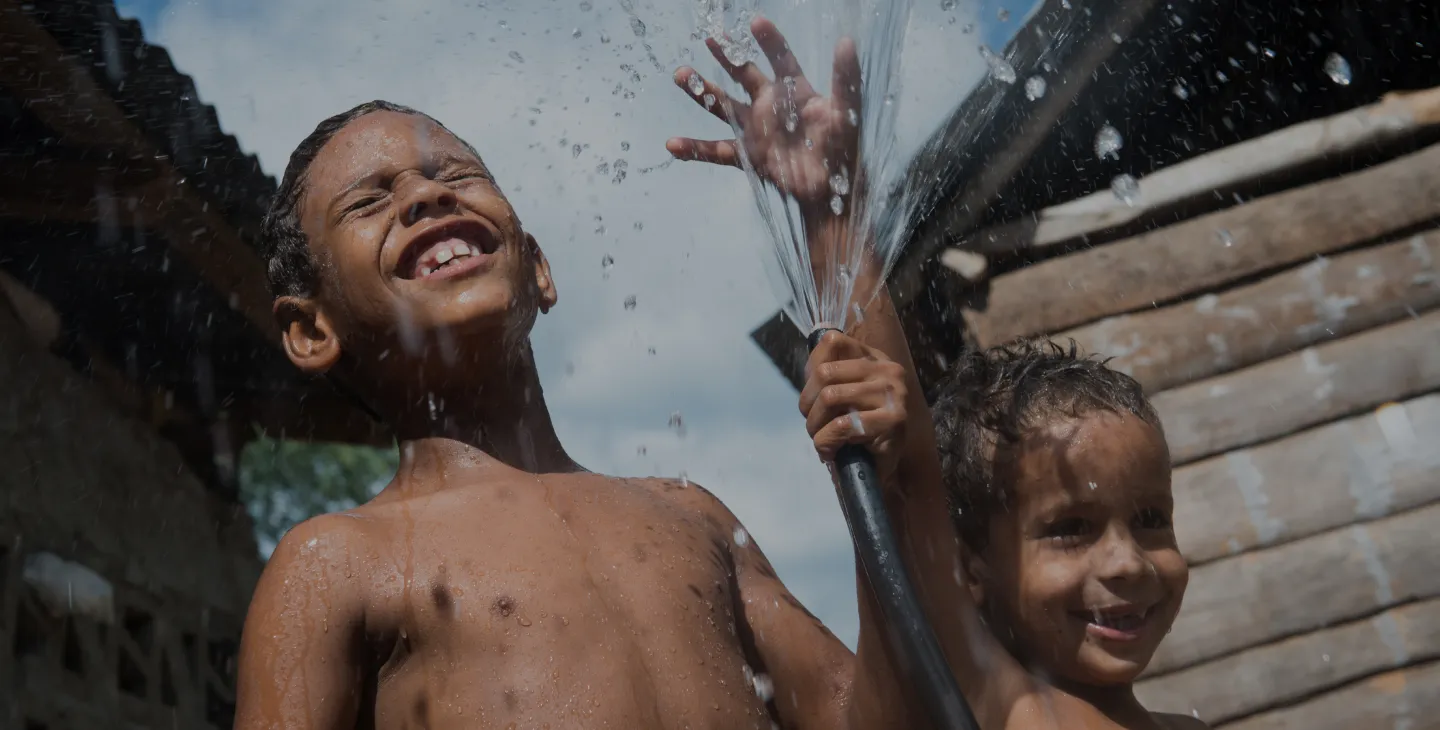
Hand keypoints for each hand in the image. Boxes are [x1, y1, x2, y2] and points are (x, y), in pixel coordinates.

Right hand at [667, 17, 862, 214]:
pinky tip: (672, 145)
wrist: (832, 191)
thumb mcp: (847, 112)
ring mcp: (756, 130)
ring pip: (722, 106)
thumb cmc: (844, 149)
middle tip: (709, 37)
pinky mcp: (748, 155)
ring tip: (680, 74)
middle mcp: (771, 106)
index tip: (755, 22)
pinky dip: (694, 149)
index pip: (781, 60)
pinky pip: (716, 150)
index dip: (769, 41)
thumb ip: (845, 78)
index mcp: (795, 92)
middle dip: (726, 56)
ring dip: (701, 91)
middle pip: (743, 74)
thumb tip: (846, 42)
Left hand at [799, 330, 907, 482]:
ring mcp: (892, 393)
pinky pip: (842, 425)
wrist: (882, 467)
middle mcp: (887, 369)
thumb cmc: (860, 430)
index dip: (811, 366)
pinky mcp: (893, 420)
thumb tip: (808, 371)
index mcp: (874, 358)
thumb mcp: (845, 395)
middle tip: (812, 424)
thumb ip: (829, 377)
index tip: (811, 393)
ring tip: (820, 438)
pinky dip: (826, 441)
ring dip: (815, 425)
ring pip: (830, 397)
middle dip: (807, 403)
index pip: (832, 341)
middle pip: (825, 372)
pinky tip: (830, 451)